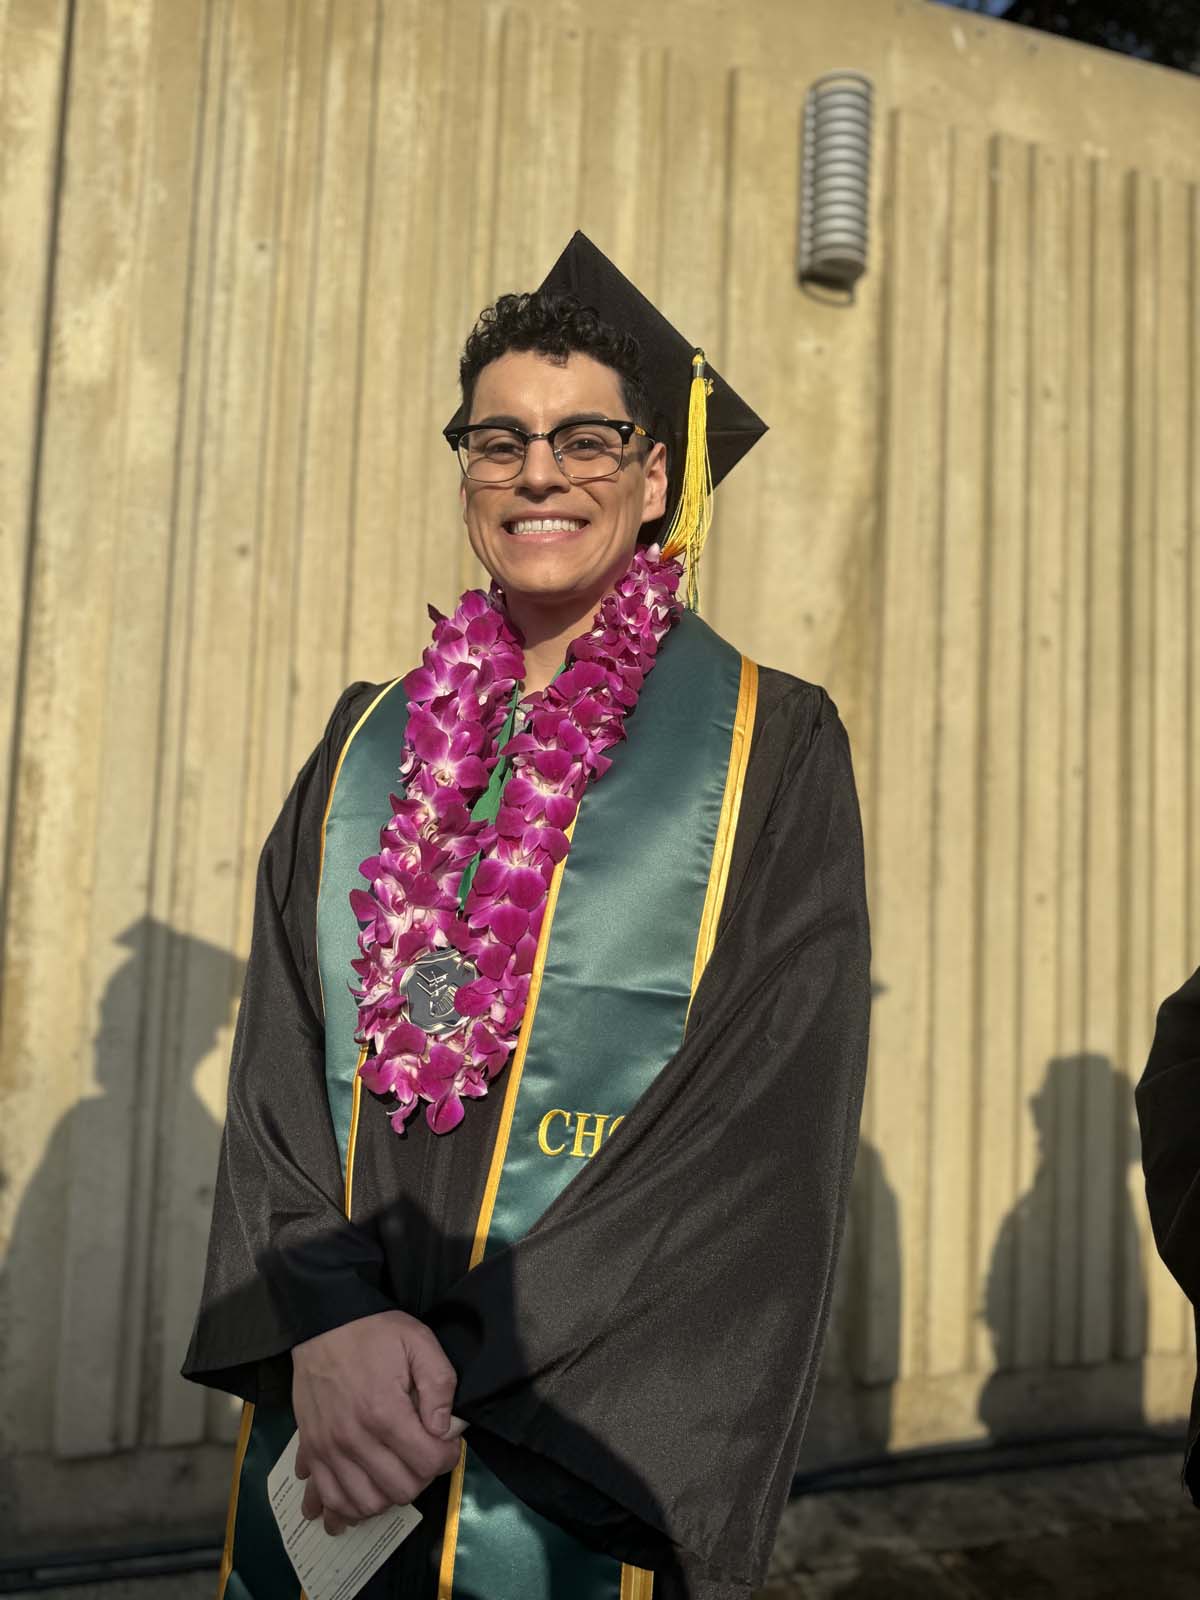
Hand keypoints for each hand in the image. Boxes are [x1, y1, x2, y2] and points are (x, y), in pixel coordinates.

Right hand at [291, 1309, 464, 1534]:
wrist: (322, 1322)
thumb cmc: (374, 1331)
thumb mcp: (419, 1342)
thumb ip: (439, 1385)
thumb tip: (444, 1430)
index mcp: (384, 1412)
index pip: (427, 1463)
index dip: (447, 1457)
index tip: (446, 1443)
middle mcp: (354, 1439)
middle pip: (400, 1489)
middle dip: (422, 1477)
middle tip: (423, 1454)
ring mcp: (328, 1448)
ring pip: (365, 1503)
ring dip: (388, 1496)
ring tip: (397, 1472)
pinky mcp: (311, 1450)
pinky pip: (328, 1497)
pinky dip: (345, 1508)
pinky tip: (359, 1500)